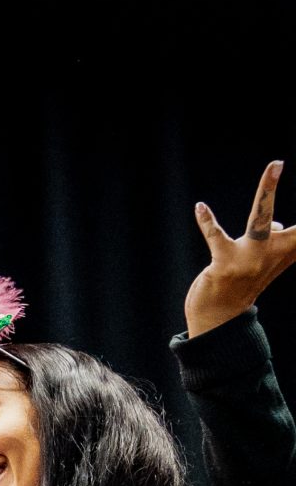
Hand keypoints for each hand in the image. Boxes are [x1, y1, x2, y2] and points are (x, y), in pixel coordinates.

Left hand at [188, 160, 295, 336]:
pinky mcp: (225, 262)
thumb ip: (276, 241)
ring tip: (276, 164)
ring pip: (262, 218)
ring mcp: (250, 258)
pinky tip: (200, 206)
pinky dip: (207, 220)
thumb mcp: (265, 263)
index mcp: (287, 253)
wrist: (218, 320)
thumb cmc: (243, 284)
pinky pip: (216, 235)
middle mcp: (273, 254)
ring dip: (268, 190)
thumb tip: (276, 224)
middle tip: (294, 173)